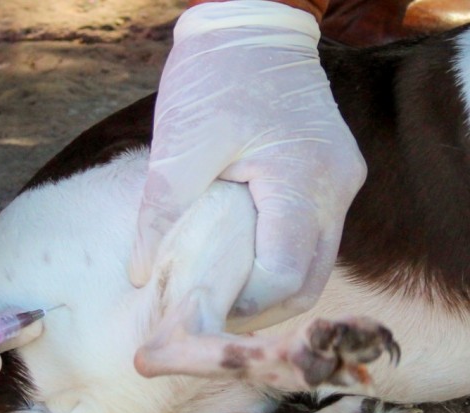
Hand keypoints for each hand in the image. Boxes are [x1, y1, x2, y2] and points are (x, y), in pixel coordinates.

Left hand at [129, 0, 365, 331]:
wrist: (253, 27)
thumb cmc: (214, 77)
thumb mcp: (179, 143)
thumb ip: (160, 212)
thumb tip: (139, 273)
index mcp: (304, 179)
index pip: (283, 275)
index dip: (243, 305)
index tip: (201, 309)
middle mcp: (337, 188)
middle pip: (308, 281)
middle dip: (261, 310)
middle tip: (213, 316)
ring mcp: (342, 183)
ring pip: (315, 265)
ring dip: (273, 289)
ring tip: (225, 295)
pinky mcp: (333, 179)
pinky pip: (313, 240)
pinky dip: (281, 261)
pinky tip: (243, 262)